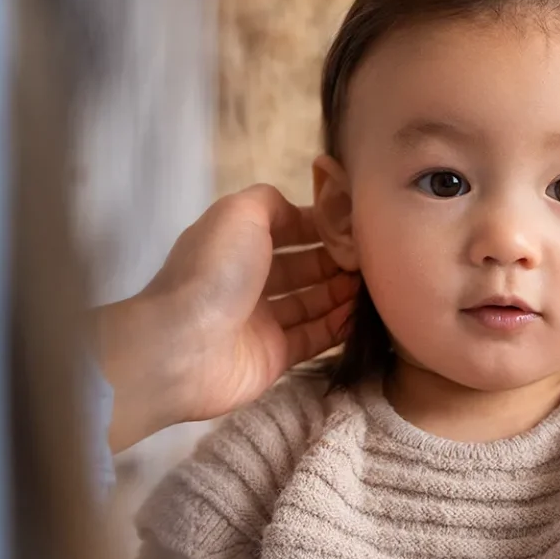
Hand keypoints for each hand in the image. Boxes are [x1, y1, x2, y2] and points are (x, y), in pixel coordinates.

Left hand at [95, 185, 358, 450]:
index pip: (286, 230)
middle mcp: (248, 280)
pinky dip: (337, 327)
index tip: (357, 226)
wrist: (184, 347)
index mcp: (236, 243)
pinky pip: (313, 339)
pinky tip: (362, 315)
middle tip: (374, 258)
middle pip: (301, 267)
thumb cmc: (213, 272)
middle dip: (336, 261)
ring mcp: (260, 321)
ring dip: (341, 292)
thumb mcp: (239, 213)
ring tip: (376, 284)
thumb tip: (299, 211)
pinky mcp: (273, 357)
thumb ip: (270, 201)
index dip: (319, 227)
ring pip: (311, 303)